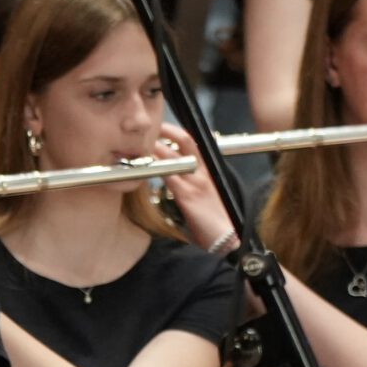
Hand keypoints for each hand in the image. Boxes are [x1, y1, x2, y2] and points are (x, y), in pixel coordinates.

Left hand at [152, 132, 231, 246]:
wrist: (227, 238)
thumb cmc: (216, 221)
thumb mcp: (207, 195)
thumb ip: (192, 184)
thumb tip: (174, 180)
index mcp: (209, 171)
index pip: (193, 143)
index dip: (176, 132)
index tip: (162, 128)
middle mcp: (203, 172)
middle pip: (184, 141)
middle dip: (165, 131)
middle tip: (148, 129)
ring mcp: (195, 182)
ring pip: (173, 155)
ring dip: (155, 147)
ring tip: (140, 143)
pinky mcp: (187, 195)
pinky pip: (168, 175)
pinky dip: (155, 168)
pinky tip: (144, 165)